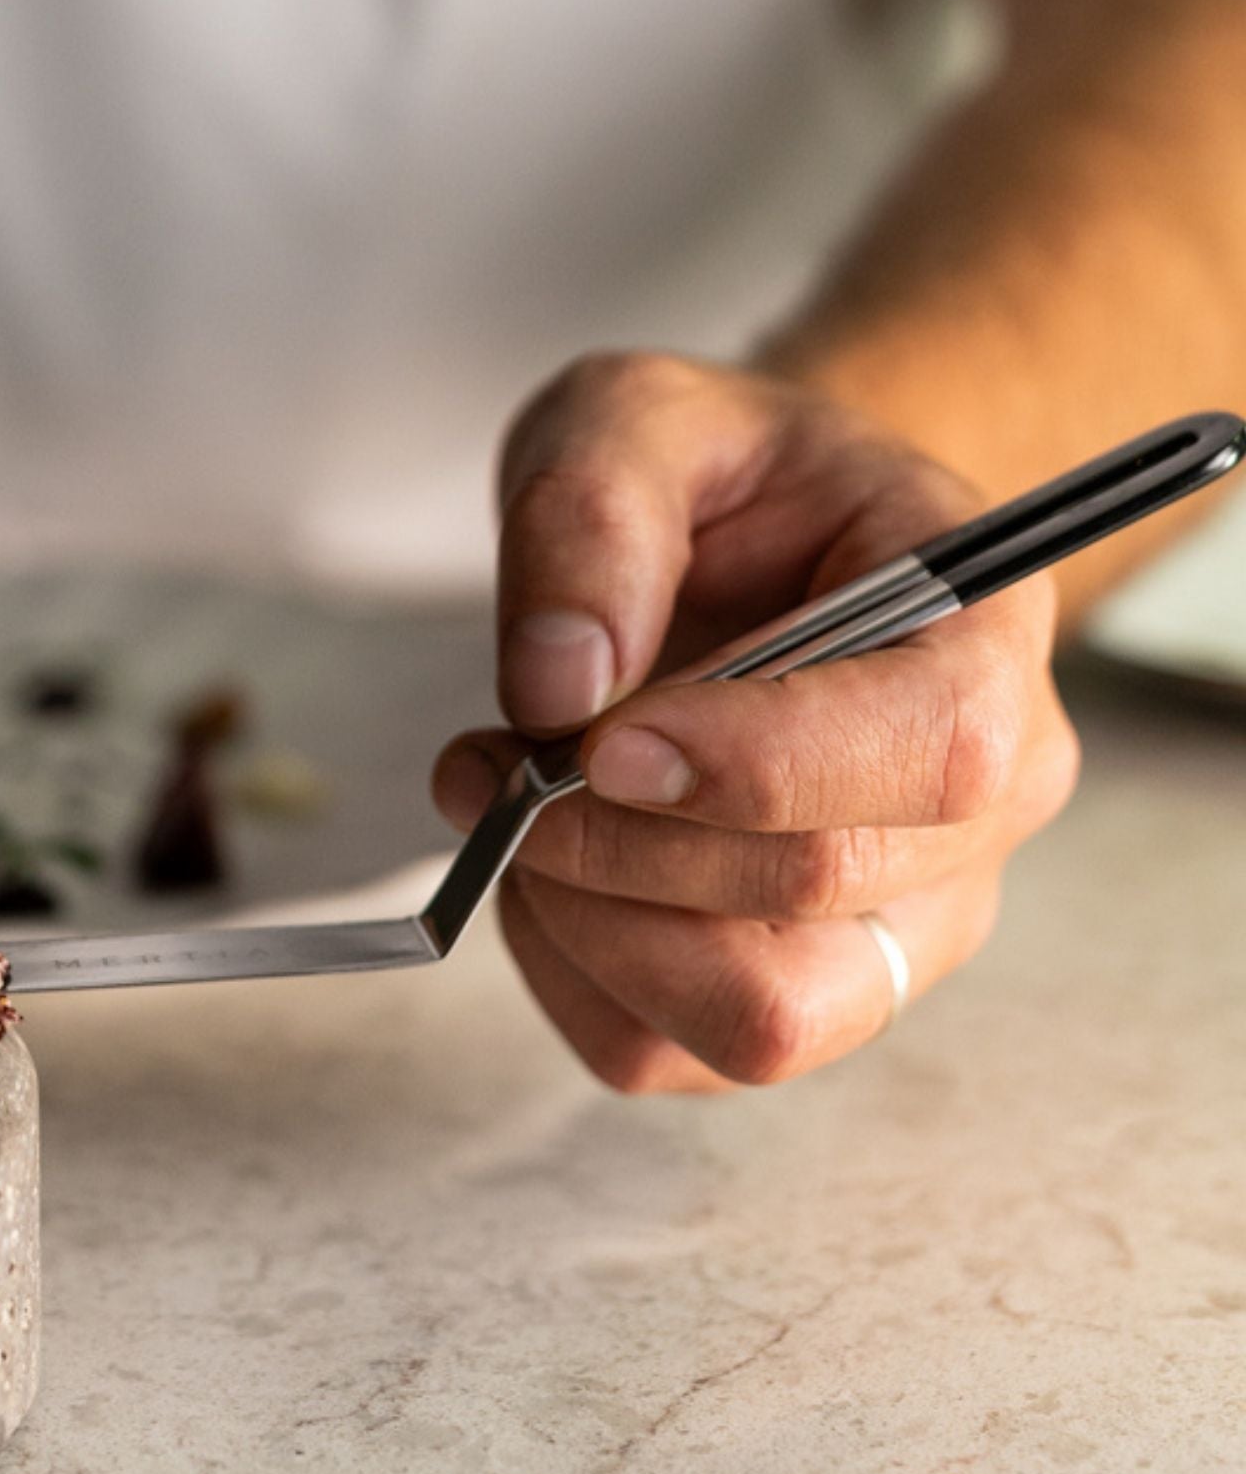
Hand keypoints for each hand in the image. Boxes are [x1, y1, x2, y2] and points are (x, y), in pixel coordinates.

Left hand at [431, 354, 1080, 1092]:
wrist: (735, 552)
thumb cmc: (710, 482)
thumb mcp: (631, 421)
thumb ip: (595, 517)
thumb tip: (561, 685)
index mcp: (980, 634)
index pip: (931, 752)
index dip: (756, 765)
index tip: (600, 738)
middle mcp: (979, 804)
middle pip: (815, 891)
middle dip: (610, 837)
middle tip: (494, 755)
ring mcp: (902, 920)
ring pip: (754, 1015)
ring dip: (583, 920)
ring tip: (511, 805)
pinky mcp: (803, 996)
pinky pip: (667, 1051)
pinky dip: (566, 972)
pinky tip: (545, 872)